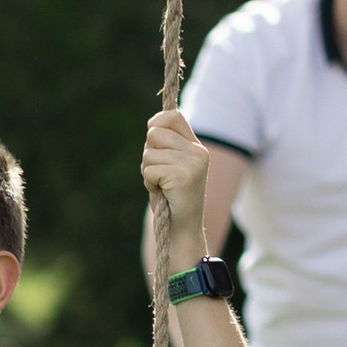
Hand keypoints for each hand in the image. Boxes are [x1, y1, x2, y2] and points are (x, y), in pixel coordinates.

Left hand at [141, 108, 211, 262]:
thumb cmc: (171, 199)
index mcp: (196, 146)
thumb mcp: (171, 165)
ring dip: (148, 171)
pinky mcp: (182, 176)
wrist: (181, 230)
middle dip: (148, 154)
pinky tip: (161, 193)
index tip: (153, 142)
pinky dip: (149, 182)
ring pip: (149, 153)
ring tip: (161, 185)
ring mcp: (192, 163)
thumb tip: (152, 124)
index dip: (156, 123)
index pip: (172, 116)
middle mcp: (198, 152)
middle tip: (159, 175)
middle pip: (154, 133)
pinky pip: (149, 169)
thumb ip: (166, 145)